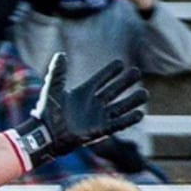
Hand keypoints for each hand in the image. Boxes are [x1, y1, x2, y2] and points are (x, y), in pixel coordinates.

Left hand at [9, 54, 146, 169]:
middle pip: (113, 91)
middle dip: (125, 82)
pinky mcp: (99, 130)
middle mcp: (92, 104)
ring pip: (119, 107)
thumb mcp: (52, 89)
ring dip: (131, 101)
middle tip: (136, 73)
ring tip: (144, 94)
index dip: (109, 72)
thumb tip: (60, 55)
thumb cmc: (47, 114)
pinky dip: (128, 119)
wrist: (46, 135)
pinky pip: (118, 124)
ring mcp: (97, 117)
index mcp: (83, 93)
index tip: (119, 64)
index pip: (100, 79)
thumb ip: (58, 73)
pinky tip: (140, 113)